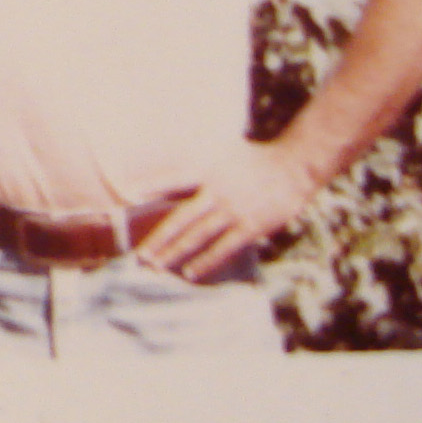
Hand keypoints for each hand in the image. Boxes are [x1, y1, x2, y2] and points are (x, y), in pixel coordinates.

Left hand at [133, 140, 316, 280]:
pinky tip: (190, 272)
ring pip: (197, 237)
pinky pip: (223, 249)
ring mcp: (232, 211)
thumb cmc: (255, 158)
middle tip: (140, 256)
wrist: (292, 169)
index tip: (130, 193)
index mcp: (208, 169)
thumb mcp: (223, 150)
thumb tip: (174, 166)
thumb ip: (199, 163)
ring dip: (175, 253)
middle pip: (180, 219)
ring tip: (157, 265)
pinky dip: (205, 261)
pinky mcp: (249, 228)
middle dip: (159, 239)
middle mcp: (216, 192)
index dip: (152, 185)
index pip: (174, 178)